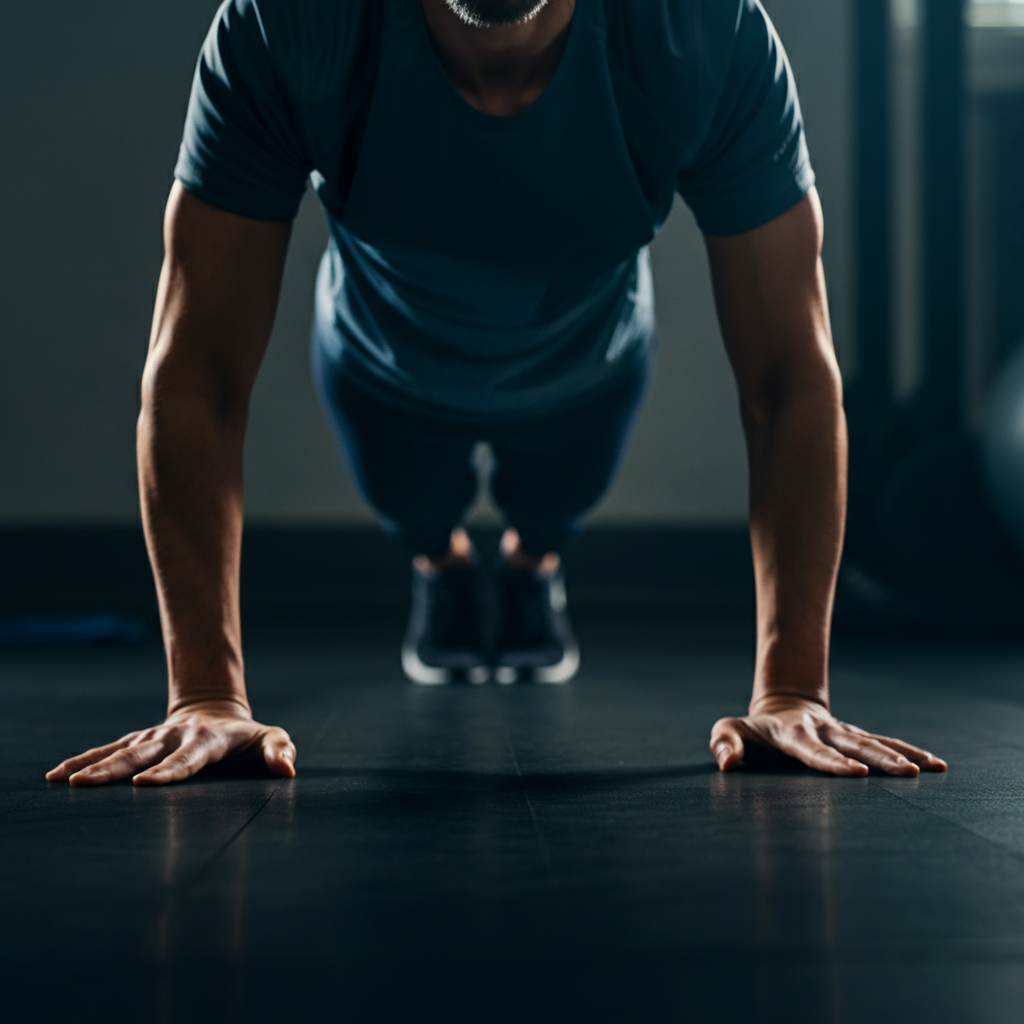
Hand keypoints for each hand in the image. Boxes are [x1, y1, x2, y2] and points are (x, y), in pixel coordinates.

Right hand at [45, 700, 295, 786]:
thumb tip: (287, 770)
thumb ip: (280, 751)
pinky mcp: (137, 740)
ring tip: (64, 782)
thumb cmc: (248, 737)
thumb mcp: (271, 738)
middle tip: (86, 786)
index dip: (169, 772)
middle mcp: (173, 737)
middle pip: (141, 755)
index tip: (147, 784)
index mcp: (206, 741)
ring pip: (118, 752)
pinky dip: (81, 760)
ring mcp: (152, 737)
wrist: (217, 711)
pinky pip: (106, 751)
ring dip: (91, 767)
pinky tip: (56, 775)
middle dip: (114, 771)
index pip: (186, 760)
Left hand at [710, 694, 946, 776]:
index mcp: (794, 733)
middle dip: (880, 759)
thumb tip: (728, 763)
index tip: (855, 773)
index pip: (813, 749)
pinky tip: (935, 765)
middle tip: (906, 773)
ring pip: (876, 743)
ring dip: (902, 755)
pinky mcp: (857, 737)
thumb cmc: (751, 729)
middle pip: (855, 745)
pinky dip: (909, 752)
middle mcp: (825, 731)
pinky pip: (886, 743)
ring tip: (931, 769)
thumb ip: (725, 744)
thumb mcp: (729, 730)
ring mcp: (844, 733)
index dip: (832, 761)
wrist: (781, 706)